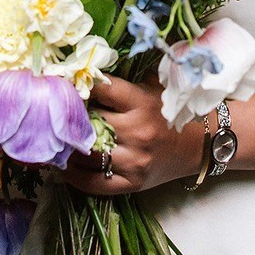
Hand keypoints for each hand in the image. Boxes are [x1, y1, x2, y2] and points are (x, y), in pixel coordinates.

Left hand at [65, 75, 202, 194]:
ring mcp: (135, 161)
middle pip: (89, 122)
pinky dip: (74, 176)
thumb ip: (125, 80)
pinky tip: (64, 167)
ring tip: (54, 140)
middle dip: (70, 117)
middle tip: (55, 114)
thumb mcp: (155, 87)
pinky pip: (94, 183)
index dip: (81, 86)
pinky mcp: (132, 183)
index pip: (101, 90)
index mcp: (142, 103)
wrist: (200, 145)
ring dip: (67, 148)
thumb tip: (86, 71)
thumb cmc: (172, 113)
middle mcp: (138, 132)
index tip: (67, 85)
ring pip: (86, 155)